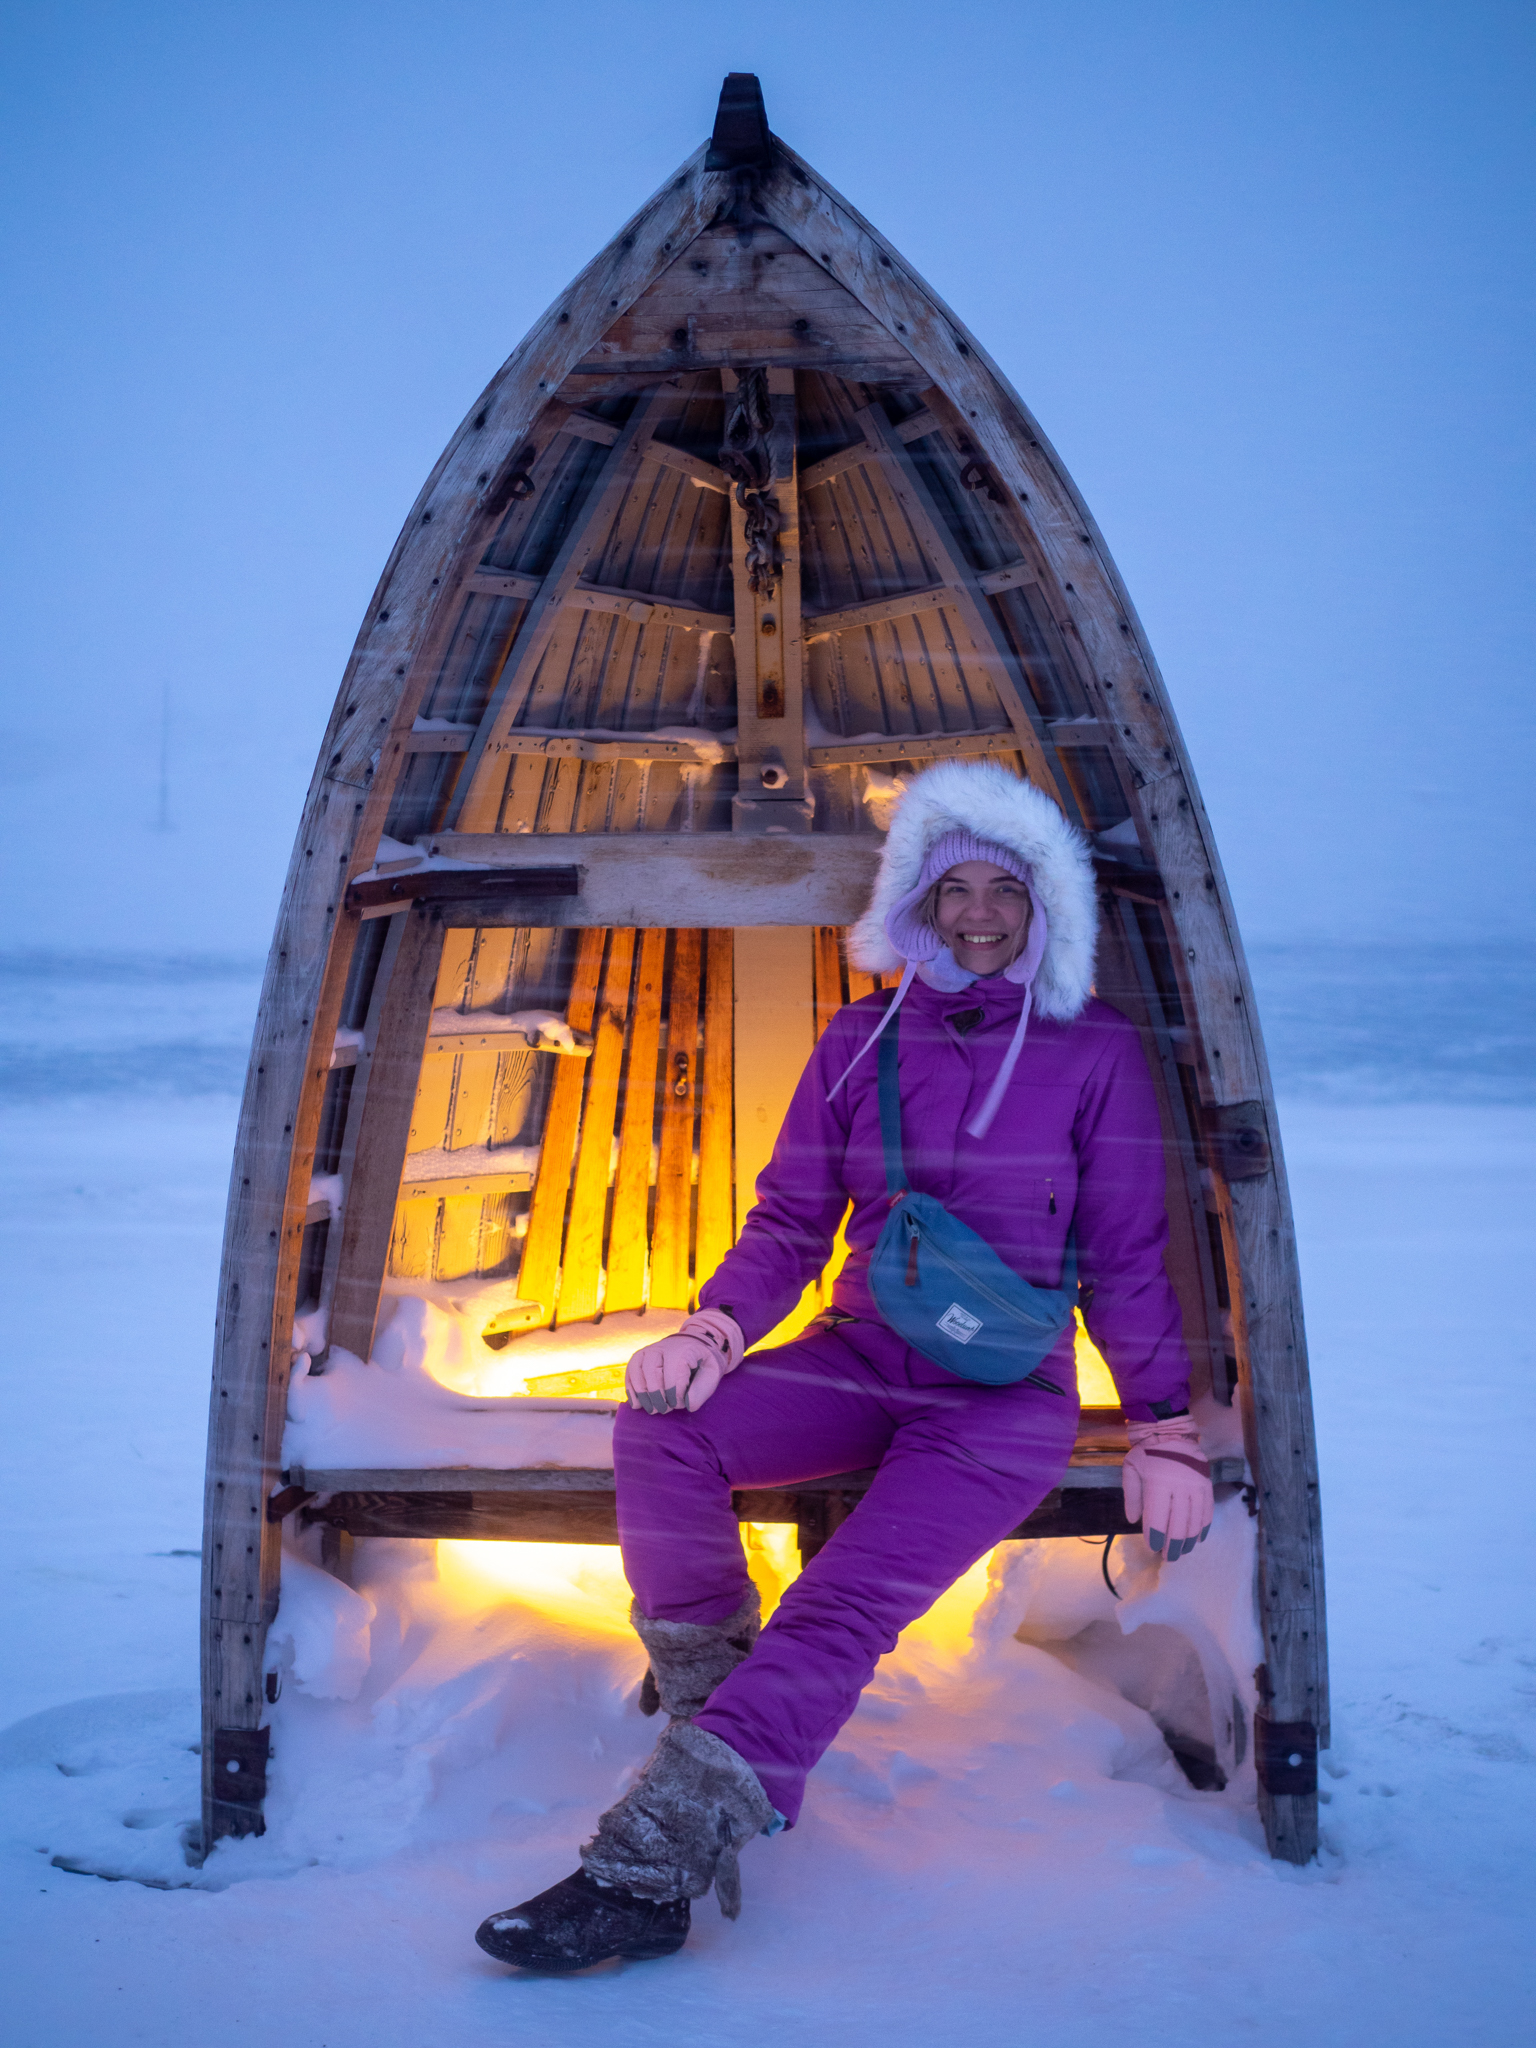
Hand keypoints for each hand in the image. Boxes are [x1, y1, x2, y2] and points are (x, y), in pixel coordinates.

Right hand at [626, 1309, 743, 1415]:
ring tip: (652, 1410)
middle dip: (657, 1396)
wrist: (693, 1345)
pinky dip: (631, 1390)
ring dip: (642, 1394)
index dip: (676, 1394)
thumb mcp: (711, 1374)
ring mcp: (648, 1351)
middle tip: (665, 1410)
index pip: (673, 1374)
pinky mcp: (639, 1357)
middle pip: (651, 1371)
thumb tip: (689, 1405)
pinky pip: (629, 1372)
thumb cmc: (701, 1363)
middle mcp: (661, 1347)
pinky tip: (638, 1404)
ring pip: (637, 1371)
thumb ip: (702, 1390)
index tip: (681, 1404)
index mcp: (682, 1350)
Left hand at [1122, 1415, 1212, 1560]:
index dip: (1155, 1538)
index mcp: (1158, 1484)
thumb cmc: (1147, 1452)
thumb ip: (1131, 1495)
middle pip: (1177, 1526)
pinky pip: (1207, 1513)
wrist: (1172, 1433)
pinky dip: (1202, 1529)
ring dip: (1187, 1542)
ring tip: (1180, 1552)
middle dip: (1171, 1546)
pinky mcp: (1207, 1486)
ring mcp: (1196, 1488)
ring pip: (1194, 1523)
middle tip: (1166, 1557)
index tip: (1152, 1547)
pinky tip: (1196, 1539)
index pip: (1157, 1519)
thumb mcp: (1131, 1468)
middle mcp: (1180, 1488)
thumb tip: (1133, 1521)